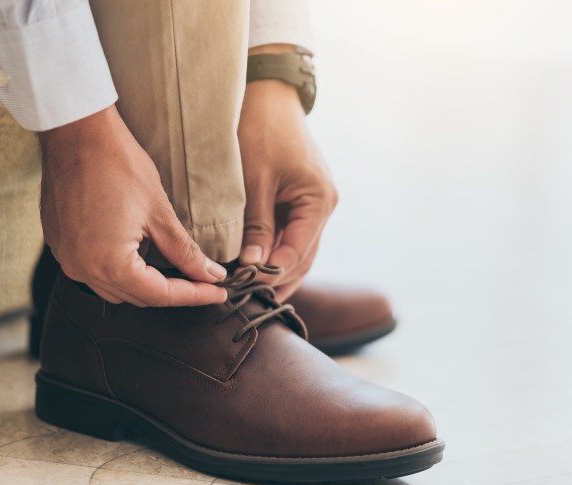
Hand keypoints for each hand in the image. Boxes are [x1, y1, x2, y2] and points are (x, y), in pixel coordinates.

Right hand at [39, 105, 227, 306]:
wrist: (76, 132)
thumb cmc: (118, 164)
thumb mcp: (160, 213)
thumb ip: (185, 252)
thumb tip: (210, 275)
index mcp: (109, 264)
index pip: (161, 295)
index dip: (195, 296)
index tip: (220, 294)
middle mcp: (82, 269)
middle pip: (138, 297)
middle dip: (174, 291)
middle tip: (205, 281)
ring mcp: (67, 258)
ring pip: (117, 288)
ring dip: (148, 284)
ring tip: (178, 270)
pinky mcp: (61, 245)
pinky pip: (96, 271)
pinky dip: (123, 270)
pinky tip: (144, 253)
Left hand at [238, 76, 337, 299]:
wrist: (269, 95)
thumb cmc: (260, 130)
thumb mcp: (254, 180)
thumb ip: (256, 225)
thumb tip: (253, 266)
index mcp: (319, 201)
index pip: (298, 251)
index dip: (273, 274)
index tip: (247, 290)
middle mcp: (324, 206)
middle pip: (304, 257)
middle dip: (279, 280)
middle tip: (250, 302)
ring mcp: (316, 203)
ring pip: (300, 249)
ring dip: (279, 270)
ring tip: (253, 292)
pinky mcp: (303, 199)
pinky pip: (293, 234)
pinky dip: (277, 252)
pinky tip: (258, 266)